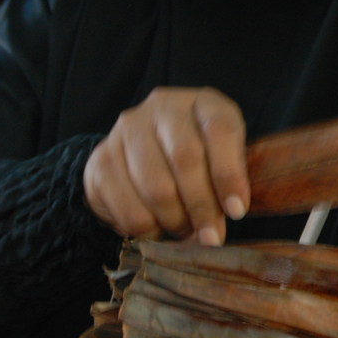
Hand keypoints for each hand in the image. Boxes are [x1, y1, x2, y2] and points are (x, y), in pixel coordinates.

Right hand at [83, 87, 249, 244]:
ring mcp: (126, 131)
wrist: (142, 154)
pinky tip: (156, 227)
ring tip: (183, 228)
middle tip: (210, 235)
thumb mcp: (221, 158)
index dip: (229, 174)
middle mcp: (161, 107)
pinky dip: (148, 229)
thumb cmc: (197, 158)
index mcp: (201, 102)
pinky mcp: (101, 160)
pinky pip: (128, 208)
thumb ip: (229, 180)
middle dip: (201, 206)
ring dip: (175, 220)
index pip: (219, 129)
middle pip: (184, 158)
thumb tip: (226, 218)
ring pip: (155, 188)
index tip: (236, 211)